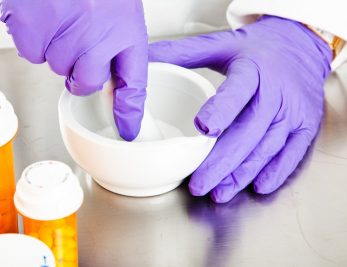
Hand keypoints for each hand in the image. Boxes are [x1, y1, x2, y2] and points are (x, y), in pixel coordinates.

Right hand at [0, 0, 147, 140]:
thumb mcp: (121, 14)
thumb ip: (119, 54)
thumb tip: (116, 98)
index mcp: (126, 30)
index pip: (133, 84)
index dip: (130, 113)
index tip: (127, 131)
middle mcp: (98, 35)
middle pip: (85, 82)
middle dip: (81, 69)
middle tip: (80, 40)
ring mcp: (63, 31)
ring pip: (56, 68)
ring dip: (57, 50)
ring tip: (63, 18)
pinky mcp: (31, 26)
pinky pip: (31, 54)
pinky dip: (35, 39)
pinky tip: (45, 16)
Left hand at [149, 16, 331, 202]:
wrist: (300, 46)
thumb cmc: (255, 50)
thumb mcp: (220, 44)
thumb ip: (183, 53)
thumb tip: (147, 58)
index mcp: (252, 69)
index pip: (237, 92)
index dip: (221, 111)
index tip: (203, 129)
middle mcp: (276, 91)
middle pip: (249, 132)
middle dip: (222, 162)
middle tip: (199, 184)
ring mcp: (294, 111)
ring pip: (267, 148)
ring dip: (242, 174)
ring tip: (219, 192)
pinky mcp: (306, 126)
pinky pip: (292, 154)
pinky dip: (275, 173)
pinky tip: (256, 186)